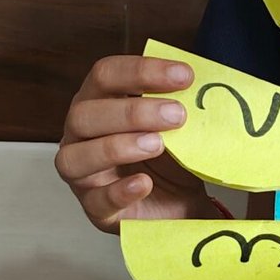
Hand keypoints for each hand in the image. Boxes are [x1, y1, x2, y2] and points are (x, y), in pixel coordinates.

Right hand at [56, 53, 224, 231]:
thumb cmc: (169, 157)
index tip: (184, 75)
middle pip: (85, 114)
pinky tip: (144, 183)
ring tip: (158, 145)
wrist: (182, 204)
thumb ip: (180, 102)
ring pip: (77, 157)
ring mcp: (82, 173)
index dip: (141, 71)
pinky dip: (120, 190)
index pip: (105, 75)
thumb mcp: (177, 125)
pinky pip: (97, 200)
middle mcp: (81, 134)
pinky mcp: (96, 208)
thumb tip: (202, 82)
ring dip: (118, 147)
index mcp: (99, 102)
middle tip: (177, 114)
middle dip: (132, 112)